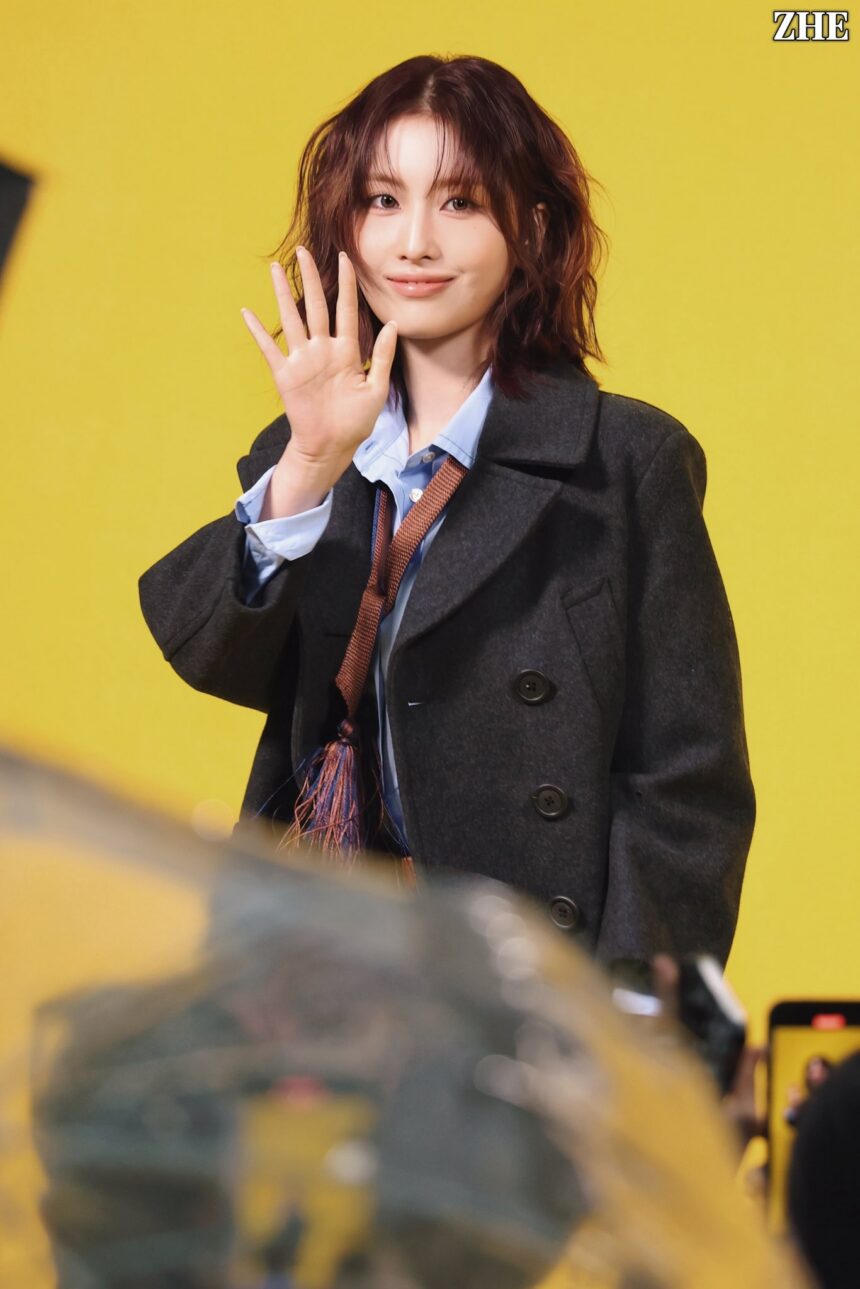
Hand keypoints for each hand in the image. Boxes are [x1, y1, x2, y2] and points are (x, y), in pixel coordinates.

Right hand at [241, 247, 397, 478]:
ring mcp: (302, 360)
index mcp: (346, 351)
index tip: (346, 258)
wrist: (332, 447)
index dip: (346, 285)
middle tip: (303, 251)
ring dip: (282, 294)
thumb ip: (383, 357)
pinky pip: (270, 349)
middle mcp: (323, 350)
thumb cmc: (356, 422)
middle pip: (315, 306)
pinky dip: (258, 332)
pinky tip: (247, 313)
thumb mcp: (377, 389)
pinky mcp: (286, 375)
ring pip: (292, 319)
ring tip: (275, 269)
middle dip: (310, 278)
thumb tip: (393, 324)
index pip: (346, 310)